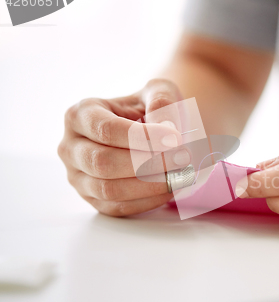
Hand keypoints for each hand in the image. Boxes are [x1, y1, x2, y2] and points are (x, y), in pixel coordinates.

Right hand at [58, 79, 190, 215]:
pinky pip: (118, 208)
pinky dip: (148, 201)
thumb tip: (167, 131)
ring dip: (150, 185)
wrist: (151, 129)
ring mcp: (78, 177)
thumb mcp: (159, 93)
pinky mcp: (93, 200)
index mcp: (80, 114)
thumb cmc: (151, 109)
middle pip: (103, 163)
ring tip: (181, 175)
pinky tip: (171, 188)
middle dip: (148, 163)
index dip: (142, 137)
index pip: (106, 130)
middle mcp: (71, 147)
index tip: (176, 139)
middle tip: (183, 159)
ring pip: (109, 189)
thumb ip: (162, 103)